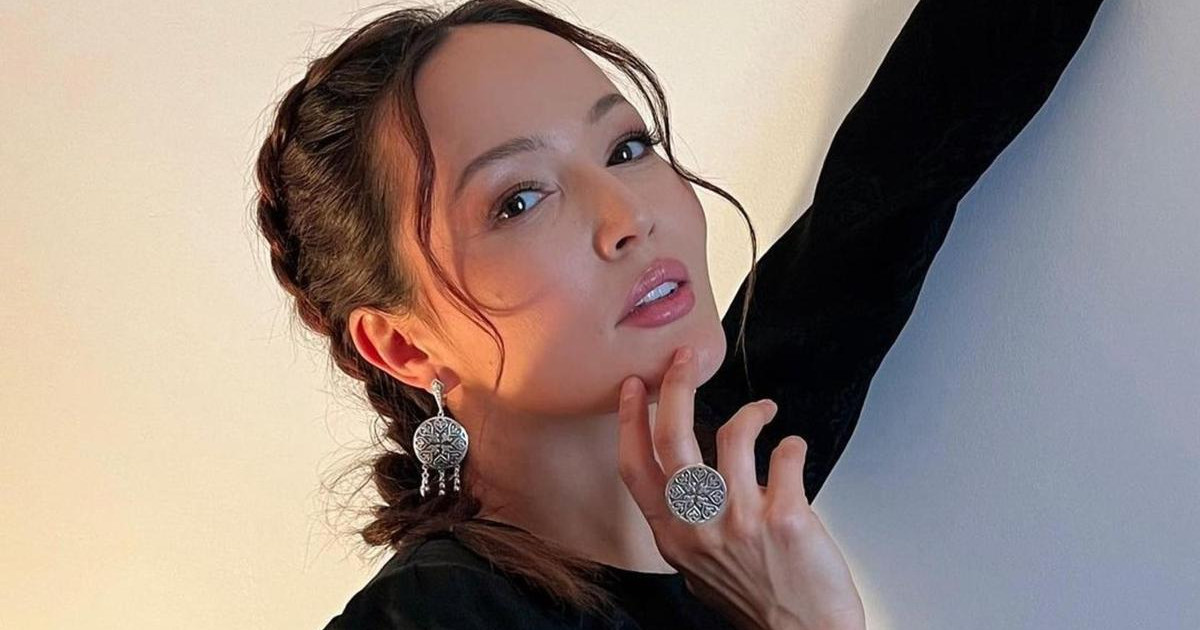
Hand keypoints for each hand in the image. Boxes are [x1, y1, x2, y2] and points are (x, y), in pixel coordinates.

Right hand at [617, 345, 865, 629]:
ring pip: (732, 435)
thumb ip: (684, 524)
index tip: (634, 387)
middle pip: (672, 437)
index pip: (636, 466)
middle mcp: (699, 525)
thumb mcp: (696, 567)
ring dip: (752, 412)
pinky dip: (792, 445)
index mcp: (671, 535)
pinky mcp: (785, 517)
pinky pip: (785, 455)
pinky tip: (794, 450)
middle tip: (686, 360)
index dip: (630, 420)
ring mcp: (741, 520)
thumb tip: (684, 480)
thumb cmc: (754, 602)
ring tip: (764, 411)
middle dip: (676, 386)